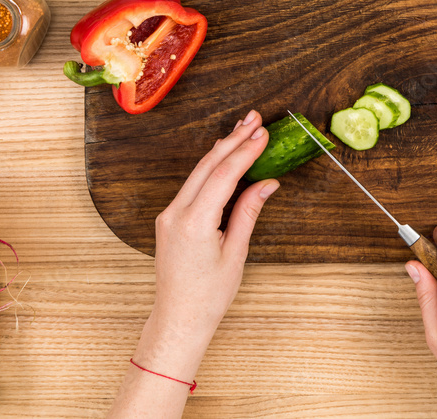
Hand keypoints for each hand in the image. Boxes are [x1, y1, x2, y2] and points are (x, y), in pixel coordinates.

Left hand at [133, 110, 278, 384]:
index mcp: (194, 222)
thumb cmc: (208, 295)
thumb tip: (267, 183)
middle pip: (208, 165)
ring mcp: (168, 214)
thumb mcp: (236, 253)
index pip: (224, 175)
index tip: (263, 132)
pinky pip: (192, 185)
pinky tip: (224, 155)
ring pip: (198, 172)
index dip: (245, 151)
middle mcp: (175, 213)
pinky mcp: (169, 219)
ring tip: (243, 128)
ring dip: (222, 149)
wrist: (178, 319)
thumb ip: (249, 212)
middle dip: (233, 139)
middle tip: (254, 117)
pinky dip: (211, 168)